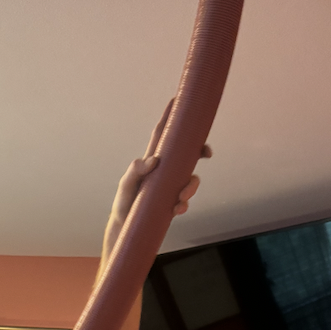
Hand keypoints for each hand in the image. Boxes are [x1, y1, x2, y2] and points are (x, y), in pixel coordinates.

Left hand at [102, 100, 211, 259]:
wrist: (126, 230)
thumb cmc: (124, 203)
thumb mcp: (126, 186)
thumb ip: (135, 171)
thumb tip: (154, 160)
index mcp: (152, 160)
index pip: (163, 133)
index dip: (172, 116)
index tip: (180, 99)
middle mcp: (164, 171)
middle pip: (188, 153)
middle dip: (200, 150)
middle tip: (206, 152)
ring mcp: (170, 186)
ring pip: (191, 178)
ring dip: (191, 187)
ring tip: (180, 199)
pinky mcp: (173, 202)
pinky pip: (186, 200)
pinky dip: (184, 205)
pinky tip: (175, 210)